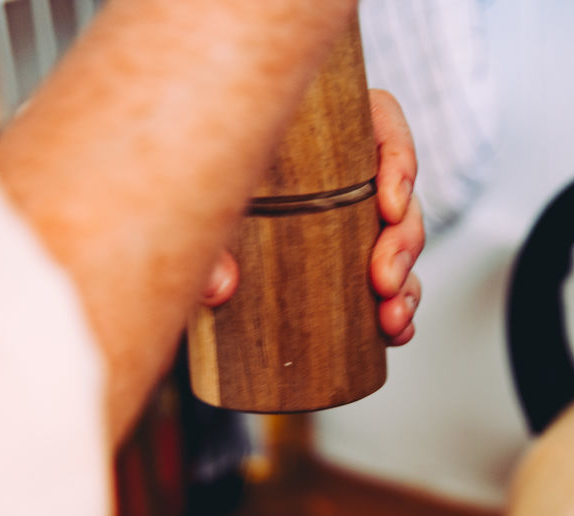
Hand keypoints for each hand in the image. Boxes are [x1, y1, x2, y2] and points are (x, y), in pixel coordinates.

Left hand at [200, 88, 423, 345]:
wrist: (166, 241)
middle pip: (397, 197)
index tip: (389, 204)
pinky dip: (398, 311)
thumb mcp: (194, 209)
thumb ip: (202, 242)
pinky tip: (396, 333)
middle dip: (403, 243)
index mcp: (317, 134)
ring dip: (407, 285)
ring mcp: (345, 224)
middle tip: (382, 282)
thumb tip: (220, 287)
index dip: (399, 161)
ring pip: (399, 246)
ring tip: (391, 320)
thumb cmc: (184, 197)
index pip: (381, 125)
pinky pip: (389, 285)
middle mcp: (338, 176)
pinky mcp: (343, 268)